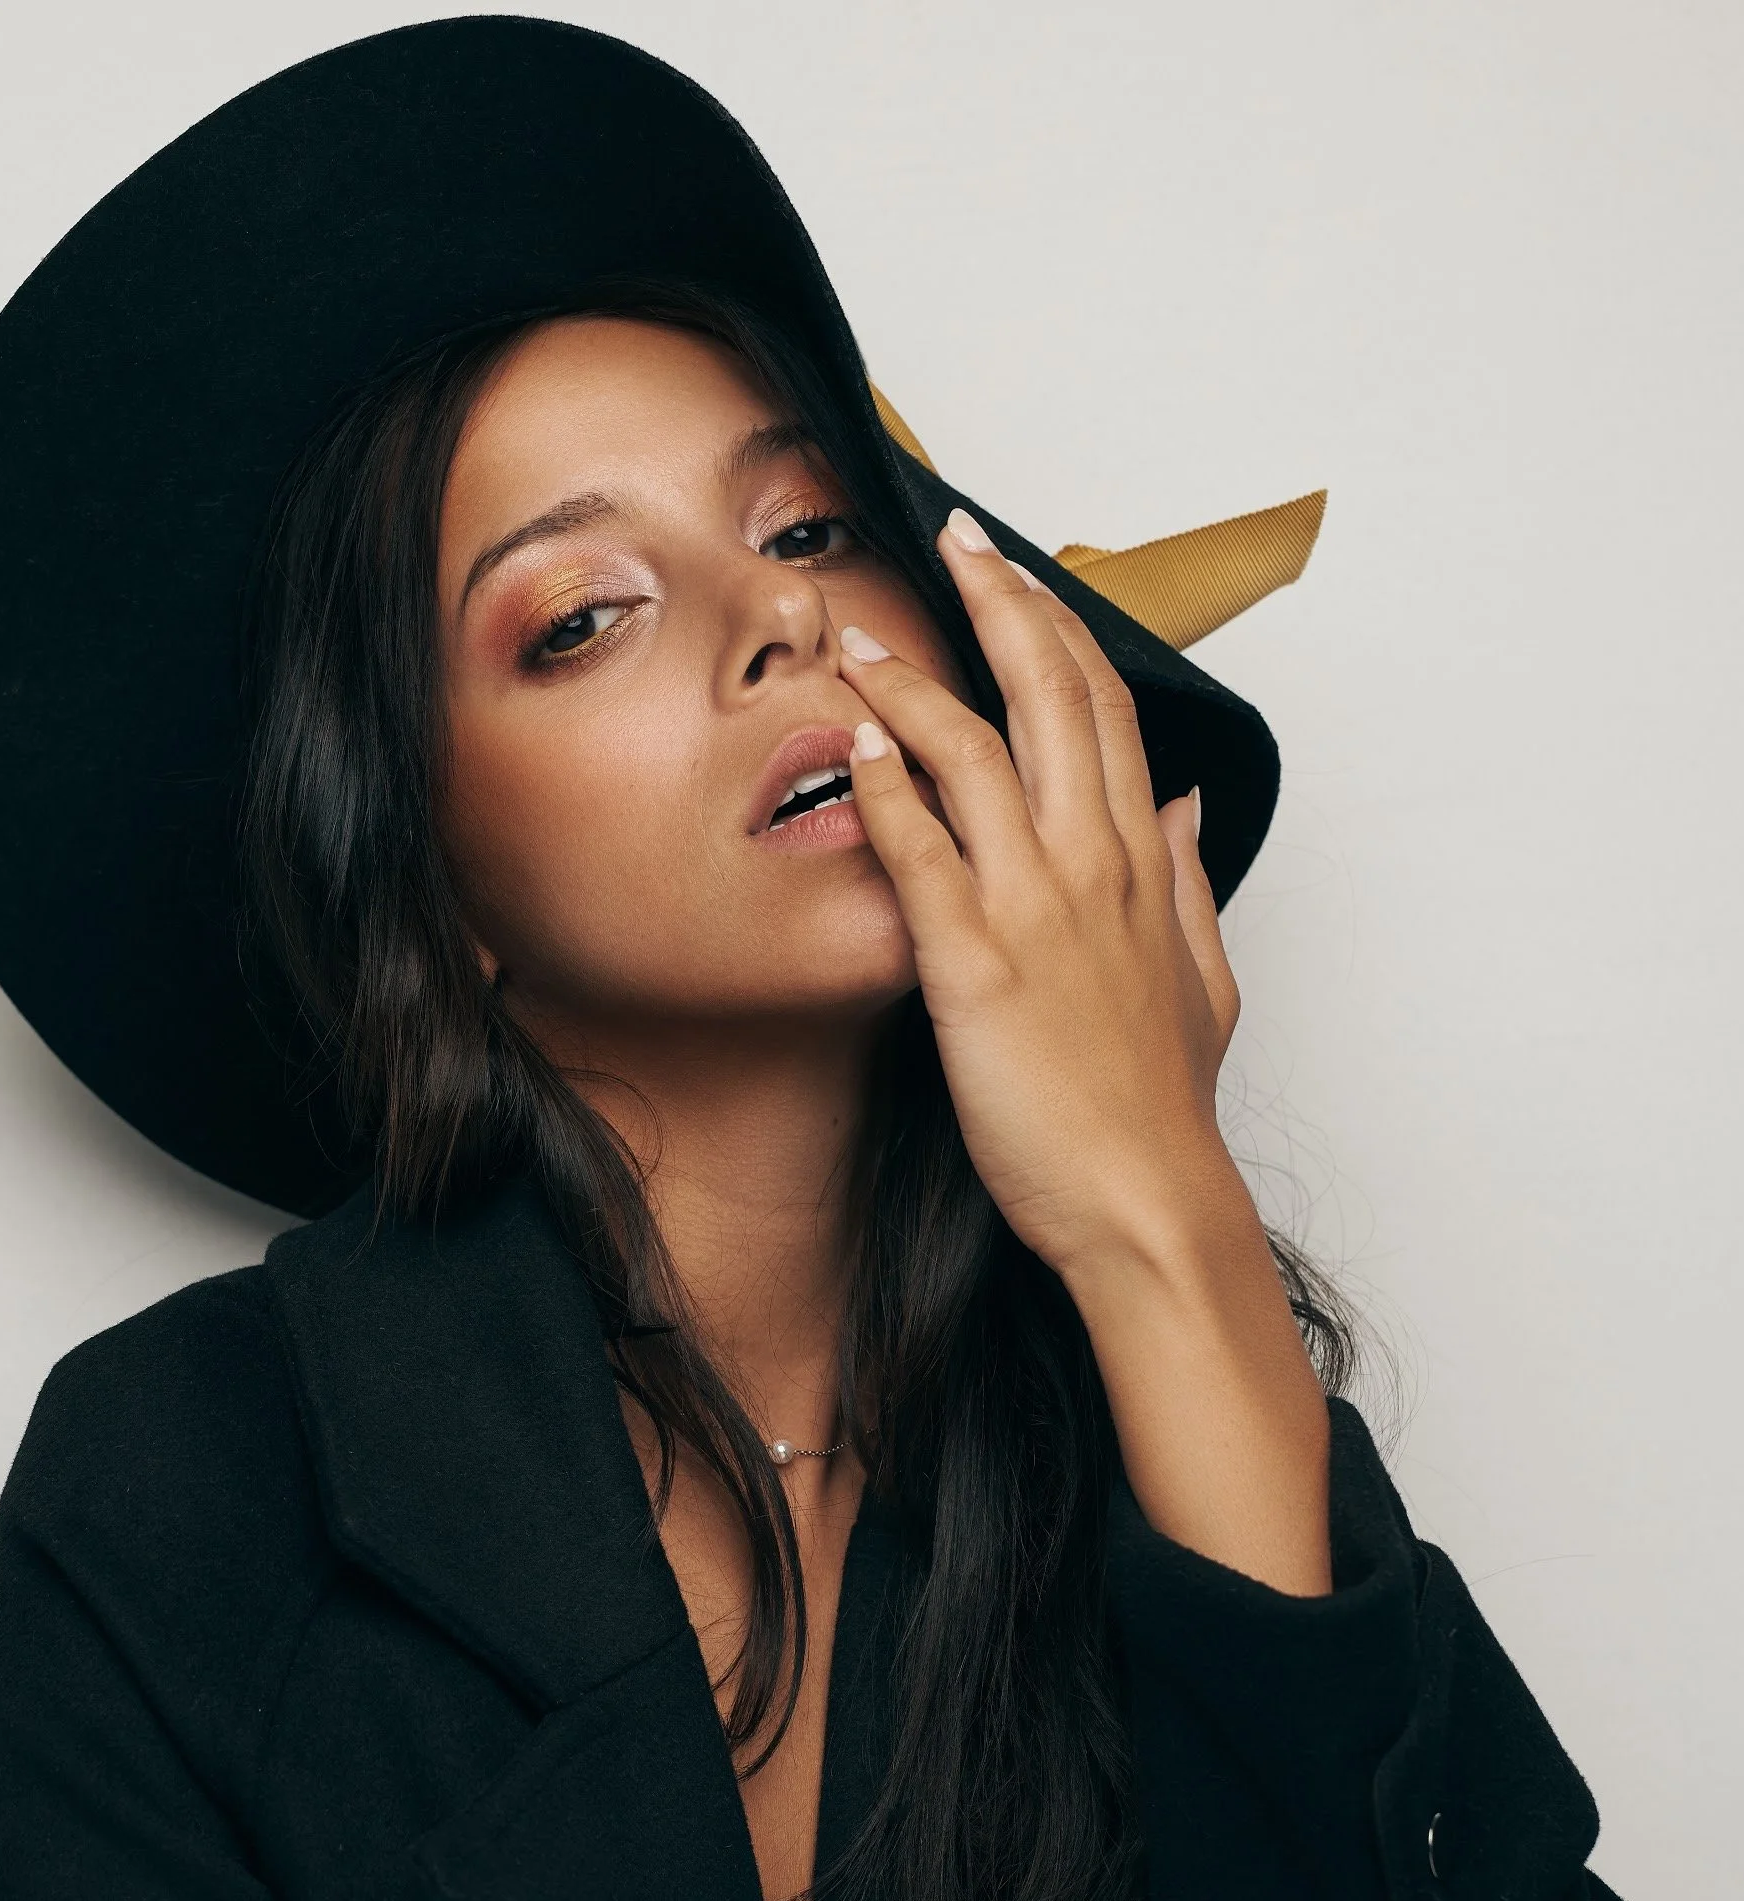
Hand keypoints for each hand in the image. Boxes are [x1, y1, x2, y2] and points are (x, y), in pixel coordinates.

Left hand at [837, 506, 1238, 1288]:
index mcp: (1142, 863)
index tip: (1015, 570)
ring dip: (913, 683)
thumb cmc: (1161, 1108)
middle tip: (950, 539)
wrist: (1149, 1203)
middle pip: (1050, 694)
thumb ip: (1189, 885)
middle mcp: (1095, 865)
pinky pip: (922, 852)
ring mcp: (1037, 909)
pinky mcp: (976, 964)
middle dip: (997, 601)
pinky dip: (887, 788)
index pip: (1104, 706)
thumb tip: (1184, 811)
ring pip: (977, 755)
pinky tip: (854, 743)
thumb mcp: (1203, 982)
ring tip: (857, 637)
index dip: (1057, 623)